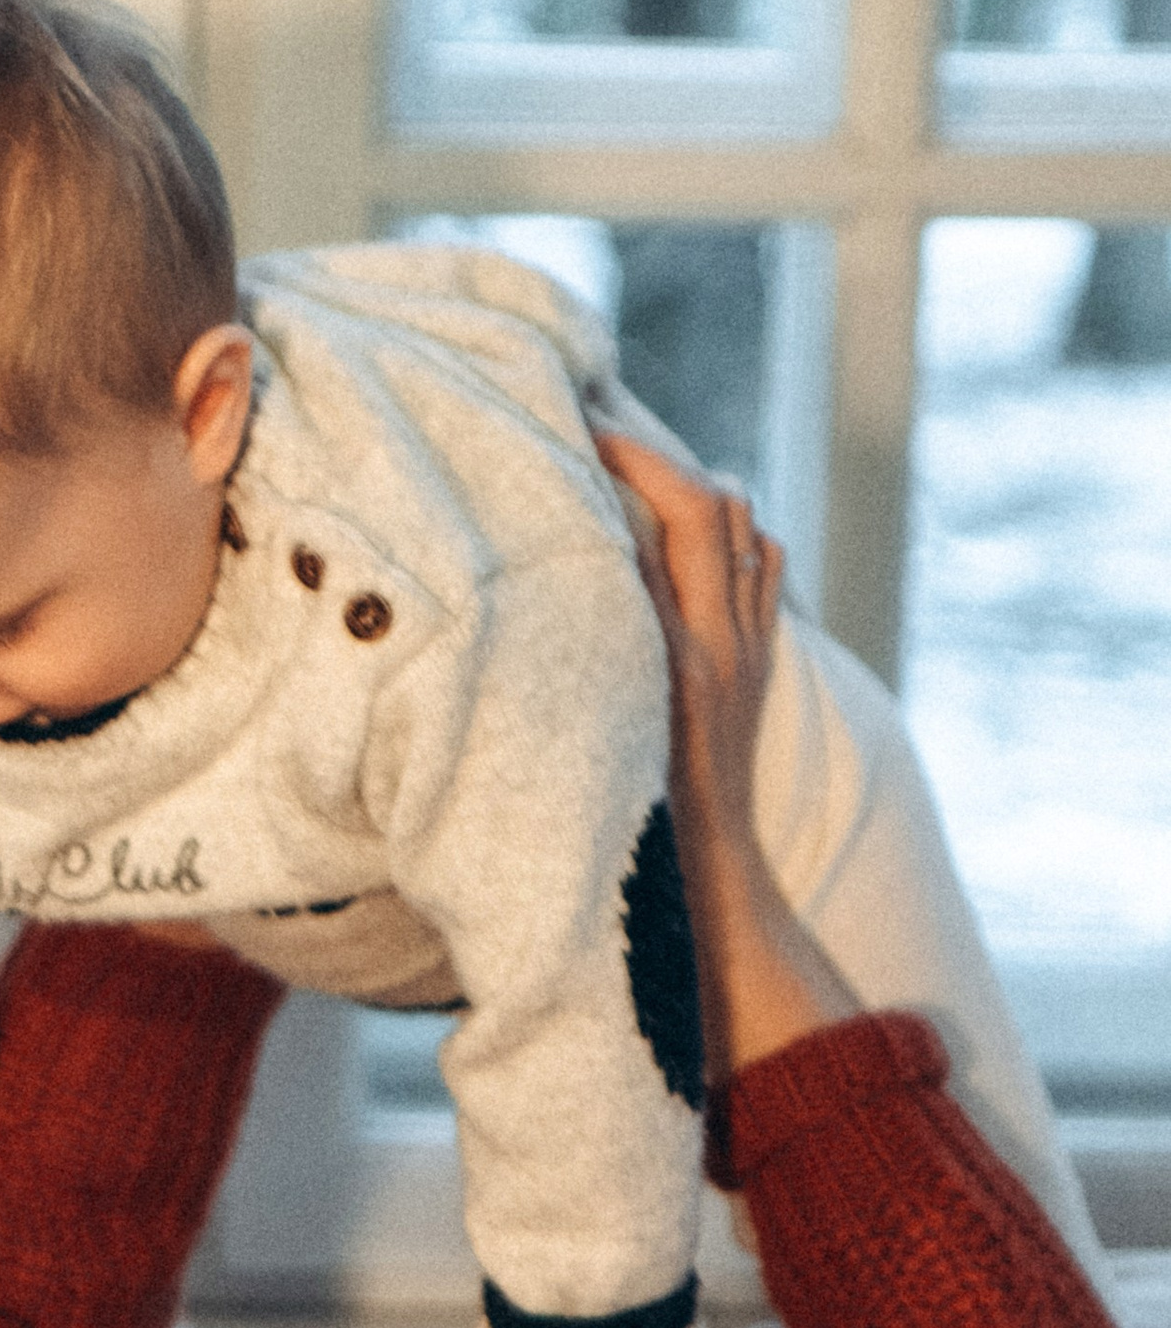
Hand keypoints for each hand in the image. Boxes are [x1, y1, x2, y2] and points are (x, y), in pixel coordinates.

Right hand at [592, 430, 856, 1077]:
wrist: (708, 892)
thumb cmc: (636, 825)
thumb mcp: (605, 726)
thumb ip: (597, 638)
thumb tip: (568, 550)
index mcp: (690, 652)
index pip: (677, 518)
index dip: (632, 463)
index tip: (578, 435)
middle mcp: (731, 643)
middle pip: (717, 509)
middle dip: (661, 463)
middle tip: (596, 445)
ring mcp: (750, 656)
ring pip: (746, 535)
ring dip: (696, 496)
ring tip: (634, 483)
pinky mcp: (754, 672)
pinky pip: (759, 575)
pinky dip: (727, 540)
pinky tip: (682, 544)